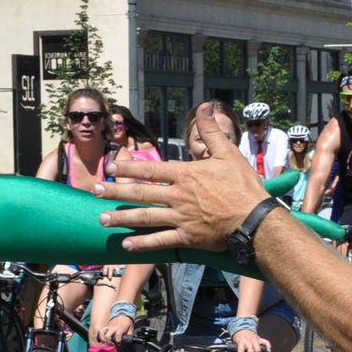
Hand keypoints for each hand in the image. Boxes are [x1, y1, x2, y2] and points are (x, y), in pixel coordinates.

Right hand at [96, 314, 133, 343]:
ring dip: (103, 339)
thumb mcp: (131, 329)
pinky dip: (101, 335)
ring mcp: (108, 326)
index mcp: (120, 328)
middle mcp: (113, 327)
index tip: (120, 343)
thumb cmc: (127, 322)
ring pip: (102, 333)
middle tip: (113, 343)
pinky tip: (104, 339)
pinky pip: (101, 331)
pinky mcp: (106, 326)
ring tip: (107, 341)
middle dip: (109, 342)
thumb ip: (129, 336)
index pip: (117, 337)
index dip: (118, 342)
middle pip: (107, 336)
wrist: (123, 314)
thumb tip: (128, 341)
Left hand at [99, 105, 263, 251]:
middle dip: (115, 192)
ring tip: (102, 219)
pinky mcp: (188, 237)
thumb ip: (212, 131)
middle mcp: (178, 196)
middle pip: (140, 193)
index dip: (127, 168)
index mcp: (185, 175)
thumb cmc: (244, 186)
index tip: (109, 167)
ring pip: (144, 217)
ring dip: (122, 218)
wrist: (256, 220)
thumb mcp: (228, 153)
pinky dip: (142, 244)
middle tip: (95, 191)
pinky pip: (160, 241)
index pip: (150, 169)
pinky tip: (126, 244)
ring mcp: (181, 218)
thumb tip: (205, 107)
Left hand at [234, 329, 267, 351]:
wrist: (243, 329)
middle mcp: (249, 341)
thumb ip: (236, 351)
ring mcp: (255, 340)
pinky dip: (268, 347)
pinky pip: (266, 342)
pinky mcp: (260, 339)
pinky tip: (268, 351)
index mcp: (241, 342)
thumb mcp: (235, 343)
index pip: (241, 349)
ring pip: (258, 349)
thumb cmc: (239, 339)